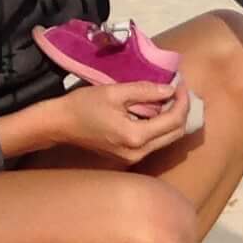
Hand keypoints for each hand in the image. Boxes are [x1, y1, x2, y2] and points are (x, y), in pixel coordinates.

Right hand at [33, 82, 189, 163]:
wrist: (59, 125)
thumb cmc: (83, 106)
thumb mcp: (114, 92)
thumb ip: (145, 91)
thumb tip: (171, 90)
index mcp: (136, 137)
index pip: (174, 121)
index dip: (182, 101)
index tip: (180, 83)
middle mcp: (139, 153)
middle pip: (175, 133)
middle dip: (182, 110)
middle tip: (179, 90)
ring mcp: (134, 158)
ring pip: (167, 139)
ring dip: (172, 118)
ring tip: (170, 97)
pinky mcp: (129, 157)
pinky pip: (154, 142)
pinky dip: (160, 126)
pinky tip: (157, 110)